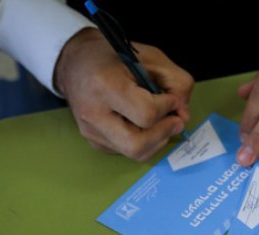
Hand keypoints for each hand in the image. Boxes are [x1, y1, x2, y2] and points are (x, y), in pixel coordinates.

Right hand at [55, 28, 194, 160]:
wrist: (75, 62)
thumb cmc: (114, 57)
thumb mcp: (151, 58)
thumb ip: (177, 82)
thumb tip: (184, 115)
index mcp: (104, 85)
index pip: (145, 114)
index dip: (167, 108)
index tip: (171, 98)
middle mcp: (92, 113)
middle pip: (137, 144)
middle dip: (163, 133)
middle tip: (174, 120)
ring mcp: (90, 131)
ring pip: (135, 153)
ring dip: (157, 140)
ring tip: (162, 122)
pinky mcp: (93, 142)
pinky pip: (127, 152)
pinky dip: (144, 142)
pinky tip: (143, 125)